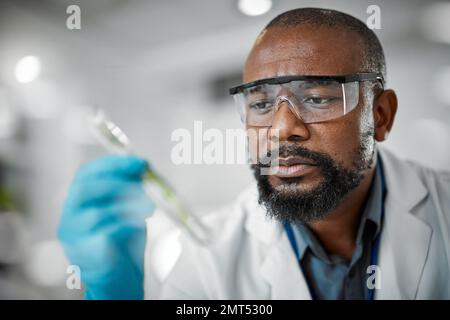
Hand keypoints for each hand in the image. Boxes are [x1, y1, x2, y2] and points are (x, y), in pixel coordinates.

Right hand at [58, 155, 154, 298]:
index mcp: (78, 202)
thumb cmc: (123, 241)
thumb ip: (130, 189)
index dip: (113, 164)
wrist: (122, 277)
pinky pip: (106, 233)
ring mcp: (73, 237)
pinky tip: (140, 224)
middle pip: (85, 189)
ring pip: (97, 212)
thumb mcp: (127, 208)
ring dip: (129, 205)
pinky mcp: (85, 254)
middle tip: (143, 185)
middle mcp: (69, 217)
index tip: (139, 162)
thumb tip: (142, 166)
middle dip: (118, 181)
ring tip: (149, 206)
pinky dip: (128, 224)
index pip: (87, 173)